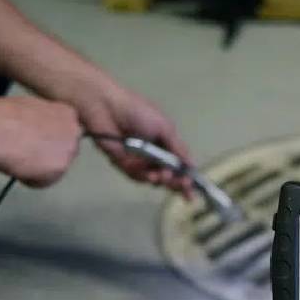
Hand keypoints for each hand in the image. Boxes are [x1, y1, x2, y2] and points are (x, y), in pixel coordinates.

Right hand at [0, 96, 81, 186]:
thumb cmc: (3, 115)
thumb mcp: (31, 108)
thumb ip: (44, 121)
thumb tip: (41, 132)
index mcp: (68, 113)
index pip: (67, 133)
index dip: (50, 140)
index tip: (36, 142)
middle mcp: (75, 132)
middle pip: (65, 151)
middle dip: (49, 155)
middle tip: (26, 154)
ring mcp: (70, 151)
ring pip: (56, 168)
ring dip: (40, 169)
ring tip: (18, 160)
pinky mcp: (60, 169)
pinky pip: (44, 181)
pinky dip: (31, 180)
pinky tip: (17, 168)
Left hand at [58, 78, 192, 196]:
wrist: (106, 108)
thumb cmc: (138, 112)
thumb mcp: (165, 127)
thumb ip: (178, 149)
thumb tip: (192, 165)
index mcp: (165, 142)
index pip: (179, 164)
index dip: (186, 178)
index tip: (192, 191)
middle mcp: (153, 153)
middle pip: (168, 175)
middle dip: (176, 182)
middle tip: (180, 184)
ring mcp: (138, 160)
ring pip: (153, 179)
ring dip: (161, 180)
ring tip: (163, 176)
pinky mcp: (123, 164)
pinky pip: (136, 176)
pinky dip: (144, 177)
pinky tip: (149, 175)